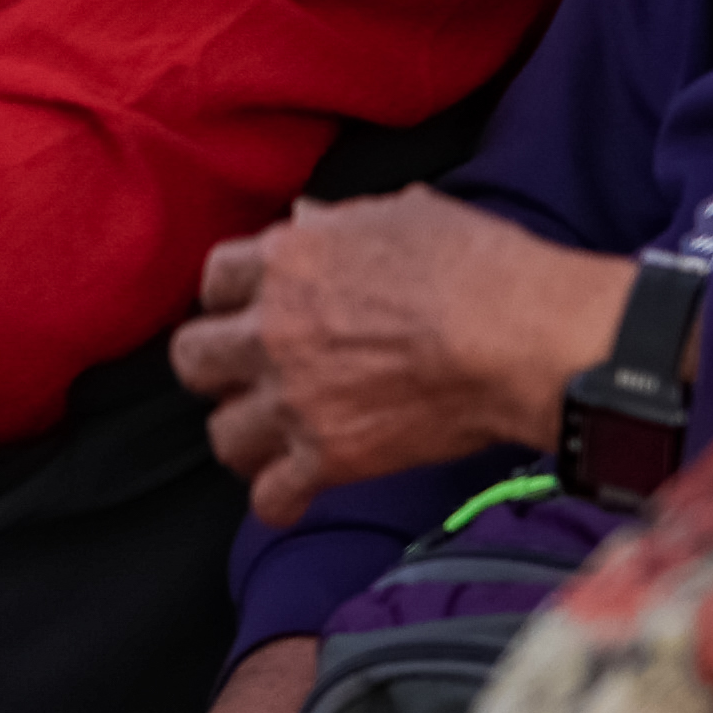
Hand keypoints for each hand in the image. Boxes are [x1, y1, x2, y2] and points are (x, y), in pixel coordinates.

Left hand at [172, 191, 632, 524]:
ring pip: (222, 433)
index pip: (215, 278)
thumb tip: (308, 219)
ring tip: (273, 434)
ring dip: (246, 434)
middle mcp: (272, 330)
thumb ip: (338, 222)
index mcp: (287, 261)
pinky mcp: (329, 458)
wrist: (519, 337)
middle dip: (216, 366)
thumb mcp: (400, 213)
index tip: (252, 308)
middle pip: (193, 358)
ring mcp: (295, 399)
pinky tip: (295, 491)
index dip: (232, 296)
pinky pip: (271, 497)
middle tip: (250, 373)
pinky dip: (280, 500)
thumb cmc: (477, 266)